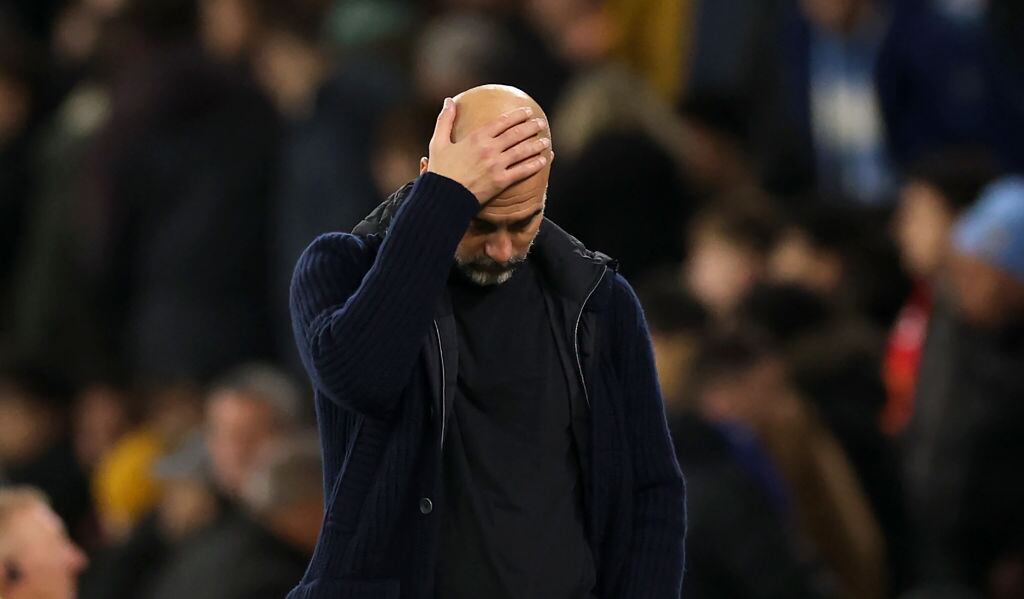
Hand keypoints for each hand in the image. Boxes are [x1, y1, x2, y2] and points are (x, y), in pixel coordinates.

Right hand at [427, 97, 549, 204]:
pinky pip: (522, 171)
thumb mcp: (438, 142)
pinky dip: (534, 165)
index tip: (527, 111)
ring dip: (536, 145)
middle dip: (531, 127)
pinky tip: (543, 161)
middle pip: (516, 134)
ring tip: (546, 140)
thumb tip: (449, 101)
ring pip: (522, 151)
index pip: (502, 122)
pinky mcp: (501, 181)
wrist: (443, 197)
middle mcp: (489, 149)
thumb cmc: (440, 170)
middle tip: (541, 122)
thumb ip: (445, 120)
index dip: (517, 115)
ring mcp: (496, 165)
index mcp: (476, 137)